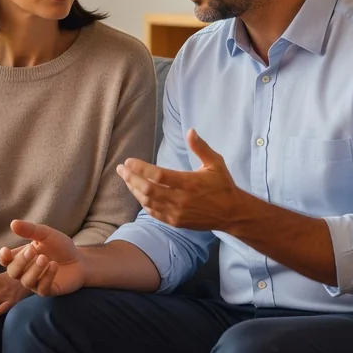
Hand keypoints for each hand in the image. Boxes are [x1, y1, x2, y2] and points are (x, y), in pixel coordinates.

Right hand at [0, 220, 84, 296]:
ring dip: (34, 270)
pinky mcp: (48, 290)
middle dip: (21, 261)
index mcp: (22, 257)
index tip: (6, 251)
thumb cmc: (60, 247)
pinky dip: (47, 276)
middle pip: (13, 272)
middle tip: (32, 250)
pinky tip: (54, 265)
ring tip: (44, 258)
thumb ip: (30, 230)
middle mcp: (25, 272)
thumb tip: (13, 223)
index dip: (3, 257)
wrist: (80, 259)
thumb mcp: (46, 234)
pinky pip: (42, 288)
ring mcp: (36, 283)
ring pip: (26, 281)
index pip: (5, 261)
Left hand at [116, 129, 242, 230]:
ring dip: (134, 189)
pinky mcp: (176, 222)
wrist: (232, 213)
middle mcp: (181, 199)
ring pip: (148, 201)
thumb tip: (190, 131)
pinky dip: (143, 203)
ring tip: (127, 179)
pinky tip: (138, 193)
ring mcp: (177, 212)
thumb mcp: (215, 163)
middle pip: (148, 189)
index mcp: (189, 183)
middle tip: (121, 169)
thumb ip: (201, 147)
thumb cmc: (223, 185)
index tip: (128, 161)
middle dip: (131, 178)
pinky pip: (154, 212)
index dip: (140, 168)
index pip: (158, 175)